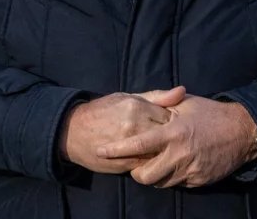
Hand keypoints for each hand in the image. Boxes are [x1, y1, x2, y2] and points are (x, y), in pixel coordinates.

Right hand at [58, 86, 185, 173]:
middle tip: (175, 139)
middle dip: (172, 138)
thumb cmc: (103, 110)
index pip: (170, 115)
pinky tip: (152, 159)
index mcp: (137, 106)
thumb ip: (157, 96)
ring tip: (165, 149)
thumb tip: (183, 91)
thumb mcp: (128, 97)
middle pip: (167, 135)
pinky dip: (153, 163)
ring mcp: (129, 147)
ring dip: (163, 152)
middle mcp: (135, 126)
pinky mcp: (124, 163)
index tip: (176, 124)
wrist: (73, 131)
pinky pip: (147, 166)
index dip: (174, 121)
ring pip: (159, 153)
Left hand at [96, 95, 256, 188]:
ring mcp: (190, 170)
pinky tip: (176, 164)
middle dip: (136, 172)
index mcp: (173, 132)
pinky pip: (178, 184)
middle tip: (136, 164)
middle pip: (145, 175)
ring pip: (161, 182)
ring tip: (156, 163)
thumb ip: (163, 106)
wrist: (242, 131)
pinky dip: (172, 176)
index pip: (137, 144)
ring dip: (155, 175)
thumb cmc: (211, 113)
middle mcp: (179, 154)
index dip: (117, 149)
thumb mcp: (186, 104)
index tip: (102, 150)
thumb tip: (142, 105)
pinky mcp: (199, 181)